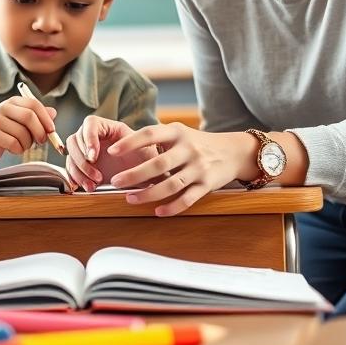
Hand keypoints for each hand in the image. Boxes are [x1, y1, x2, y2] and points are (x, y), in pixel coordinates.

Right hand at [0, 96, 57, 164]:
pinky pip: (13, 143)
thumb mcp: (23, 124)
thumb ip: (38, 117)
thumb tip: (53, 112)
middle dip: (40, 131)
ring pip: (22, 133)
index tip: (52, 130)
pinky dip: (18, 150)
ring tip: (22, 146)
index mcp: (13, 102)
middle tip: (41, 141)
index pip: (33, 104)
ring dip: (27, 144)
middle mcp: (3, 107)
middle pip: (29, 116)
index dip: (45, 117)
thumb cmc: (7, 134)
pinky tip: (13, 149)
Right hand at [64, 116, 156, 191]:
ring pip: (71, 156)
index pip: (90, 123)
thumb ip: (132, 146)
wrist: (147, 174)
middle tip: (96, 175)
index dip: (88, 138)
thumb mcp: (144, 149)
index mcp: (108, 127)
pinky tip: (83, 187)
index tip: (93, 156)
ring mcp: (86, 152)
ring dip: (79, 172)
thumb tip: (113, 152)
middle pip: (74, 140)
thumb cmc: (146, 158)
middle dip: (82, 160)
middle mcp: (94, 137)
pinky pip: (71, 170)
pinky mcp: (84, 167)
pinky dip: (75, 179)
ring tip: (93, 186)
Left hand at [105, 124, 252, 215]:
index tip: (112, 151)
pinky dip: (172, 207)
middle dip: (134, 174)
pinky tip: (157, 212)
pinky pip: (187, 199)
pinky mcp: (207, 184)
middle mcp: (188, 149)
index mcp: (177, 132)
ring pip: (170, 185)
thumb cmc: (197, 143)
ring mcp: (199, 167)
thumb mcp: (180, 133)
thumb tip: (122, 145)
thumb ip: (157, 138)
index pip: (150, 134)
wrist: (234, 151)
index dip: (130, 142)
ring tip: (130, 199)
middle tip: (116, 181)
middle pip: (158, 164)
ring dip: (148, 194)